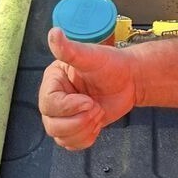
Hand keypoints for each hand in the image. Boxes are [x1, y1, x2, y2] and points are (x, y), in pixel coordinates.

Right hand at [39, 29, 137, 151]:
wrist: (129, 80)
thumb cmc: (111, 65)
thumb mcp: (91, 56)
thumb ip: (70, 49)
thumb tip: (54, 33)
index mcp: (53, 81)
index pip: (48, 104)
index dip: (68, 108)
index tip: (88, 101)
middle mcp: (54, 98)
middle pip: (51, 125)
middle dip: (78, 121)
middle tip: (96, 109)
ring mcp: (64, 115)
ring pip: (60, 137)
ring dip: (83, 130)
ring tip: (98, 114)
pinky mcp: (74, 127)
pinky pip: (70, 144)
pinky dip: (85, 139)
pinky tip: (96, 125)